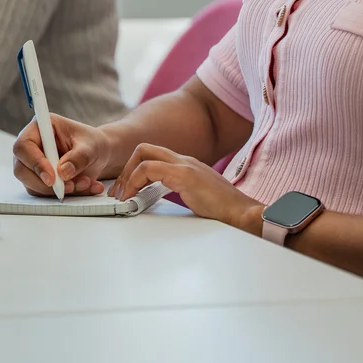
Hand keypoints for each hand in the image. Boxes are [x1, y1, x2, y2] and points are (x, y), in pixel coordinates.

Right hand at [13, 114, 114, 196]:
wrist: (98, 155)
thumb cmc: (92, 143)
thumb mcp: (91, 146)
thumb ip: (78, 157)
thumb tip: (63, 172)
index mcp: (40, 127)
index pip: (24, 145)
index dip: (34, 162)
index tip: (52, 177)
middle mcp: (31, 146)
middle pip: (21, 168)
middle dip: (44, 183)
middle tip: (67, 187)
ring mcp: (33, 164)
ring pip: (31, 184)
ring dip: (57, 190)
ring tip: (85, 183)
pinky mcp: (39, 180)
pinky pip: (43, 193)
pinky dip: (63, 194)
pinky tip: (83, 186)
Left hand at [110, 143, 262, 231]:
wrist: (243, 213)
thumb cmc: (223, 210)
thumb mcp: (195, 196)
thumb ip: (178, 191)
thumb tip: (154, 199)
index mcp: (186, 164)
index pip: (153, 154)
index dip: (134, 169)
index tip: (126, 189)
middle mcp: (184, 159)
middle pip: (144, 148)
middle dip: (126, 168)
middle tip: (119, 191)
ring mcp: (184, 165)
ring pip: (143, 154)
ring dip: (127, 175)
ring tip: (122, 196)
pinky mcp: (184, 175)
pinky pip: (149, 169)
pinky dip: (134, 182)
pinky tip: (132, 198)